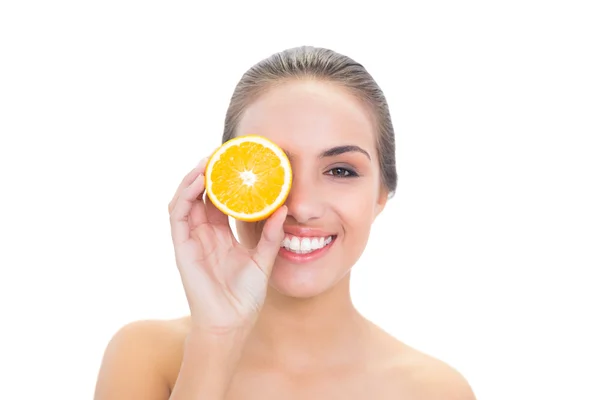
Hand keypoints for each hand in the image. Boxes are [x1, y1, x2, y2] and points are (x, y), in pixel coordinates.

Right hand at [168, 157, 286, 334]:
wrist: (232, 322)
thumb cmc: (245, 296)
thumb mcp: (263, 260)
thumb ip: (271, 235)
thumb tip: (284, 208)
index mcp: (221, 234)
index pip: (218, 200)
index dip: (223, 180)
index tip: (235, 162)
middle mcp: (204, 233)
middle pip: (200, 195)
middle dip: (207, 173)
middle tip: (221, 154)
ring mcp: (191, 239)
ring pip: (185, 200)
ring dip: (193, 179)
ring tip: (207, 162)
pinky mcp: (182, 247)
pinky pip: (178, 216)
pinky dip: (185, 196)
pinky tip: (197, 181)